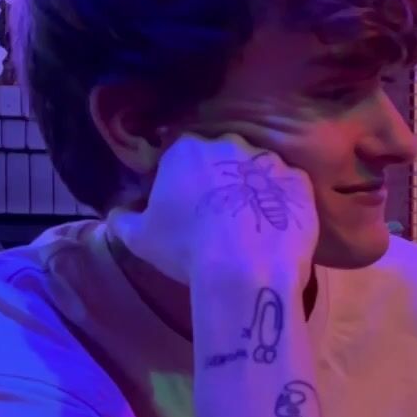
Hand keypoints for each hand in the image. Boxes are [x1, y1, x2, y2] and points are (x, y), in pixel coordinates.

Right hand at [110, 134, 317, 283]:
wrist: (246, 271)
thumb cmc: (186, 249)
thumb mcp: (140, 238)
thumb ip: (124, 219)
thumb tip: (117, 212)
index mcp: (186, 149)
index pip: (179, 153)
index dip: (180, 177)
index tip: (182, 202)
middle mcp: (230, 144)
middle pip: (222, 156)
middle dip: (219, 178)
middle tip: (217, 213)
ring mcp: (268, 161)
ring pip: (256, 170)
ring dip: (252, 189)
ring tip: (250, 224)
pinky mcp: (300, 182)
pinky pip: (287, 189)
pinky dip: (282, 203)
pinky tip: (275, 229)